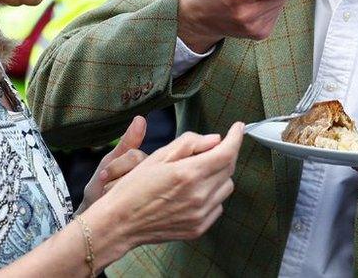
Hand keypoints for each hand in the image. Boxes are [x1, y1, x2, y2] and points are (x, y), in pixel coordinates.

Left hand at [80, 116, 147, 211]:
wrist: (95, 221)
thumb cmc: (102, 188)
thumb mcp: (109, 163)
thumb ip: (127, 142)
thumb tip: (141, 118)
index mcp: (146, 164)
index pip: (137, 156)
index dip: (119, 165)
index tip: (104, 176)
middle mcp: (154, 177)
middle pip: (140, 170)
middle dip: (118, 180)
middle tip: (106, 188)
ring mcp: (153, 194)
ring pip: (140, 186)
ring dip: (119, 192)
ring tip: (109, 199)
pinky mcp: (152, 212)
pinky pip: (139, 203)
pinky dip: (121, 204)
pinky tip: (114, 206)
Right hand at [95, 122, 244, 247]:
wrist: (120, 223)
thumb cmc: (134, 187)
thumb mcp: (158, 156)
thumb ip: (189, 144)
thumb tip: (215, 139)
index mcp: (189, 174)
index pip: (227, 152)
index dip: (236, 137)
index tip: (237, 128)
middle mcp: (199, 195)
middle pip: (229, 169)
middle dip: (224, 154)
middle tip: (209, 150)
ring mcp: (200, 214)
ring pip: (226, 188)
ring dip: (218, 176)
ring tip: (197, 173)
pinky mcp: (198, 228)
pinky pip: (218, 206)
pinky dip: (212, 195)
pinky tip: (192, 192)